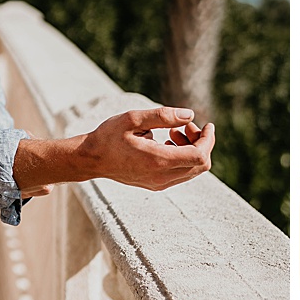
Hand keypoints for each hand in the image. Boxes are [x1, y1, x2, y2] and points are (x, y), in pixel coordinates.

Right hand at [79, 106, 213, 190]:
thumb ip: (163, 116)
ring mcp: (159, 183)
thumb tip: (190, 115)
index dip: (208, 139)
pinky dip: (183, 157)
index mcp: (158, 160)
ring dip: (192, 149)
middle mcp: (162, 177)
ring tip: (174, 132)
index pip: (199, 156)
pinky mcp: (156, 184)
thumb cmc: (109, 136)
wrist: (91, 159)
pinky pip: (181, 173)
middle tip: (185, 126)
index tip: (207, 124)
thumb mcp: (133, 119)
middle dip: (201, 143)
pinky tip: (167, 142)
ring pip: (192, 170)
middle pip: (201, 165)